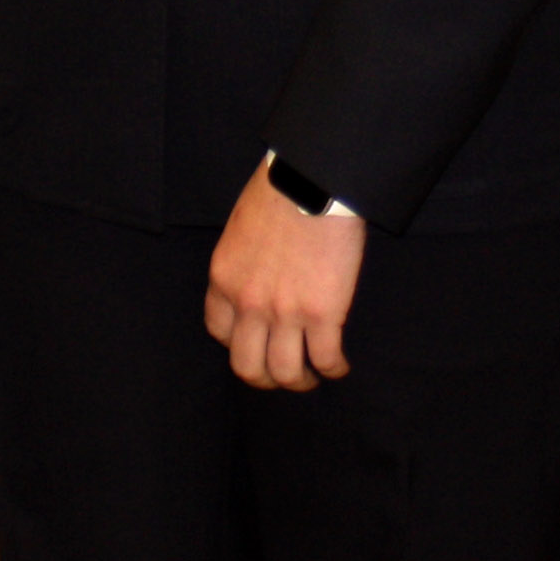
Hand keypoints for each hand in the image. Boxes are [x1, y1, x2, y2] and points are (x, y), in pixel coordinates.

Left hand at [204, 160, 367, 390]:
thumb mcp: (240, 227)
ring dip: (299, 381)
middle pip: (247, 366)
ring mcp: (285, 313)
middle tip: (281, 375)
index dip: (237, 344)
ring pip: (285, 372)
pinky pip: (325, 358)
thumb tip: (258, 277)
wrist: (312, 179)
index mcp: (224, 279)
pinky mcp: (322, 314)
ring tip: (312, 376)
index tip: (254, 343)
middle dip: (264, 378)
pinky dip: (333, 369)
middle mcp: (248, 304)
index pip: (220, 332)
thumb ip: (242, 261)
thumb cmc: (278, 190)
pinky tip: (339, 367)